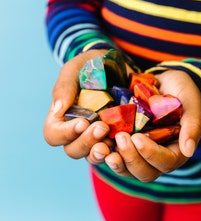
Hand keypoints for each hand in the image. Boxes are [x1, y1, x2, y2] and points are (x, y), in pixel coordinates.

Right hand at [44, 49, 115, 163]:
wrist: (119, 65)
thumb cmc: (92, 65)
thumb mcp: (76, 69)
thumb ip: (64, 87)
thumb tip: (57, 110)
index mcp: (63, 117)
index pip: (54, 135)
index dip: (66, 133)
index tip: (83, 122)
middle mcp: (78, 131)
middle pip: (73, 150)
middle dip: (87, 141)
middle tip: (102, 127)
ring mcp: (98, 137)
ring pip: (93, 155)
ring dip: (101, 152)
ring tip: (112, 141)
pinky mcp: (117, 137)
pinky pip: (116, 153)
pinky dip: (119, 153)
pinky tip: (126, 144)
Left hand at [104, 69, 200, 181]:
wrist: (166, 82)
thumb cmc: (182, 92)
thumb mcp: (191, 104)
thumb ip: (193, 126)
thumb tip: (189, 151)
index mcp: (176, 151)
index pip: (165, 162)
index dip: (151, 154)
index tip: (138, 137)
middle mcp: (157, 157)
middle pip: (144, 173)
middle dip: (131, 158)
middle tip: (121, 137)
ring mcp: (140, 153)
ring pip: (127, 169)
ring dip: (115, 161)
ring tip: (103, 146)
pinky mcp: (126, 144)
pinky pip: (114, 155)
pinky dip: (104, 152)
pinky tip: (96, 141)